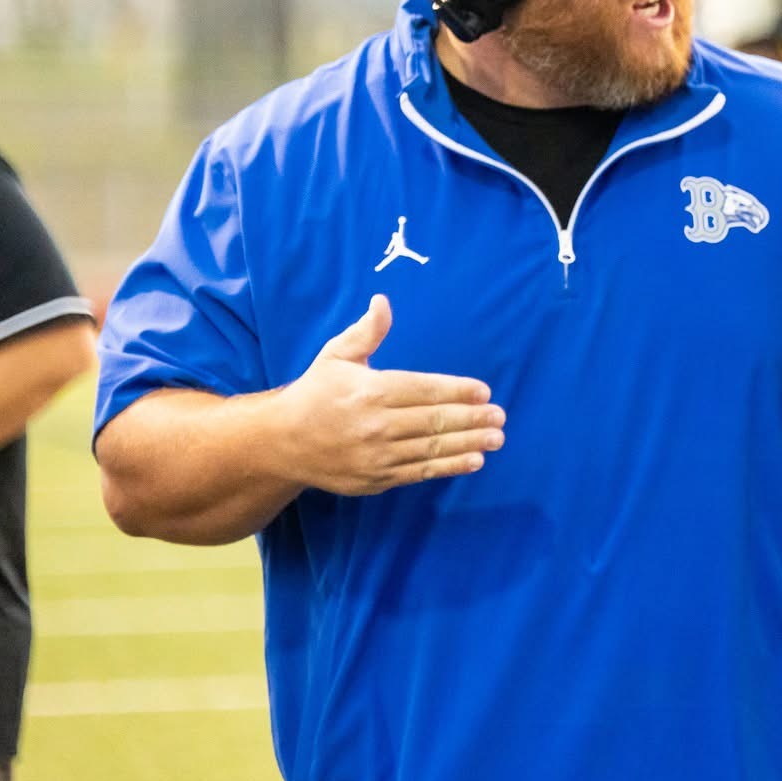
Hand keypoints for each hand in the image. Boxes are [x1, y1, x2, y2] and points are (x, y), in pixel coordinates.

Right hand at [274, 296, 503, 495]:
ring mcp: (376, 455)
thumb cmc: (315, 393)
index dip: (457, 391)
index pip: (423, 390)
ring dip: (468, 443)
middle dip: (471, 418)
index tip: (483, 390)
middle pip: (433, 421)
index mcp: (369, 391)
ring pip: (431, 449)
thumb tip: (383, 301)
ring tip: (496, 438)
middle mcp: (375, 425)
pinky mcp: (376, 479)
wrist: (282, 443)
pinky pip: (420, 472)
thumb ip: (366, 332)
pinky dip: (449, 466)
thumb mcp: (336, 356)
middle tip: (500, 416)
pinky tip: (474, 460)